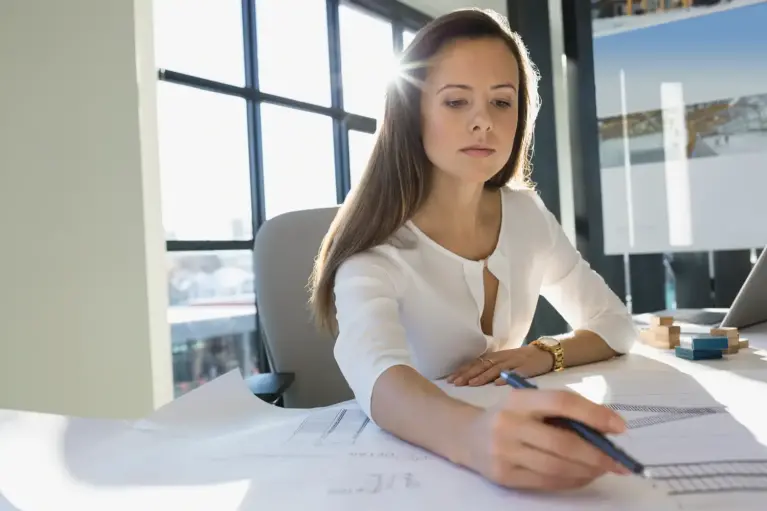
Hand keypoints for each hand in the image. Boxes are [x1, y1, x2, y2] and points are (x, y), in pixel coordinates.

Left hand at [447, 345, 553, 386]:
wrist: (544, 353)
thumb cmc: (520, 360)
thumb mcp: (503, 362)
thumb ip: (489, 368)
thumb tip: (469, 379)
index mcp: (494, 358)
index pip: (475, 363)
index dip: (462, 371)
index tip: (449, 380)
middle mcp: (501, 359)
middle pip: (482, 366)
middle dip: (467, 375)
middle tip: (455, 383)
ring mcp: (514, 363)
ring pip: (495, 369)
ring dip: (482, 377)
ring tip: (471, 384)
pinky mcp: (526, 368)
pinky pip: (516, 373)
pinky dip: (506, 378)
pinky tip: (498, 384)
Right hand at [459, 388, 629, 489]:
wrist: (465, 435)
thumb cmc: (508, 416)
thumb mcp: (527, 403)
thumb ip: (560, 412)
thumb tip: (606, 429)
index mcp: (518, 400)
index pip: (561, 402)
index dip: (594, 414)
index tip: (619, 427)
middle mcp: (509, 425)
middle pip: (563, 443)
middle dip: (598, 454)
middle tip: (620, 461)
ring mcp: (504, 452)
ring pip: (557, 467)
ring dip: (588, 470)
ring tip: (603, 468)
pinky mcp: (504, 476)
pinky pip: (547, 482)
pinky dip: (571, 480)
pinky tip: (583, 475)